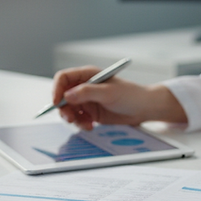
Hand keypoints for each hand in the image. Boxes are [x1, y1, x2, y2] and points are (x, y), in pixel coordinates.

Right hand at [51, 66, 186, 130]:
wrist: (144, 109)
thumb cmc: (130, 95)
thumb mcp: (108, 93)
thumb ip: (87, 92)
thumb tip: (67, 95)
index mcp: (88, 75)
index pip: (63, 78)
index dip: (57, 89)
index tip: (57, 102)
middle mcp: (85, 86)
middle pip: (62, 95)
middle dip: (64, 108)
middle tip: (70, 118)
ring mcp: (87, 100)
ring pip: (68, 109)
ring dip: (73, 118)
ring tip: (85, 124)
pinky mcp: (91, 112)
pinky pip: (78, 118)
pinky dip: (81, 124)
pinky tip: (91, 126)